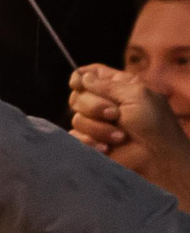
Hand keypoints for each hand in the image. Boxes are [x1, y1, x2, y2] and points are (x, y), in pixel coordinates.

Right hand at [70, 64, 189, 208]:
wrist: (157, 157)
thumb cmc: (154, 124)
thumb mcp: (136, 95)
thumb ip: (106, 84)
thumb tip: (81, 78)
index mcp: (118, 87)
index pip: (89, 75)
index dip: (81, 78)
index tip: (79, 84)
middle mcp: (105, 103)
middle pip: (78, 96)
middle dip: (93, 106)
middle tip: (115, 115)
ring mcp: (97, 124)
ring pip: (77, 118)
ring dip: (98, 127)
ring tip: (120, 136)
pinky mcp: (91, 142)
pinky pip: (75, 137)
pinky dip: (90, 142)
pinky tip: (106, 147)